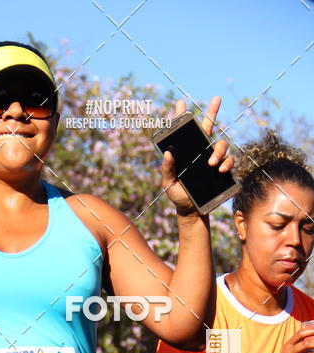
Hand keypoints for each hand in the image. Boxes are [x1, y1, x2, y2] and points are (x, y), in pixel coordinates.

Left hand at [162, 96, 233, 216]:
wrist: (192, 211)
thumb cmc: (178, 195)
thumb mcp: (168, 184)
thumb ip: (167, 169)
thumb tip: (167, 153)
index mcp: (186, 153)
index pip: (185, 133)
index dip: (182, 117)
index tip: (181, 104)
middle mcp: (200, 152)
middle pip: (208, 128)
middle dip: (212, 111)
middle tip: (216, 98)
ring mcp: (213, 159)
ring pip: (221, 144)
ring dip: (218, 150)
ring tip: (211, 164)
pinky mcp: (222, 169)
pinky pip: (229, 160)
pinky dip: (226, 163)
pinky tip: (219, 170)